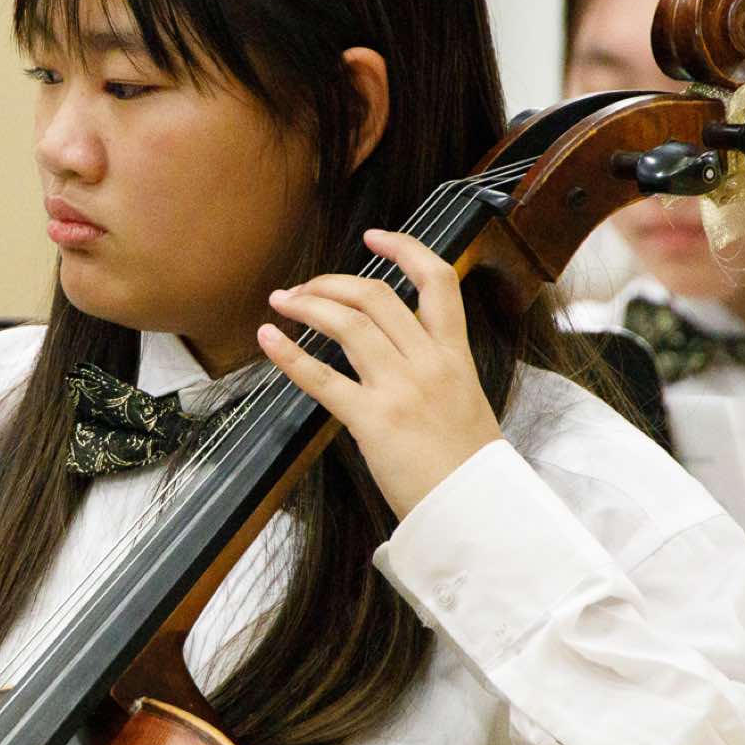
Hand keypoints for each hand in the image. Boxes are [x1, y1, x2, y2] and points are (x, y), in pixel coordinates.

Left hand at [258, 229, 501, 517]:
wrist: (474, 507)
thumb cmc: (467, 461)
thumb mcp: (465, 397)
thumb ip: (434, 366)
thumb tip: (399, 348)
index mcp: (454, 354)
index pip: (437, 280)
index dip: (404, 248)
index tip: (374, 237)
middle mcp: (428, 362)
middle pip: (376, 296)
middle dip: (332, 282)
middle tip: (305, 287)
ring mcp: (400, 389)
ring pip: (349, 324)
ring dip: (309, 305)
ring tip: (283, 301)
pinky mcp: (372, 421)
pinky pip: (323, 378)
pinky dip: (290, 354)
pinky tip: (269, 338)